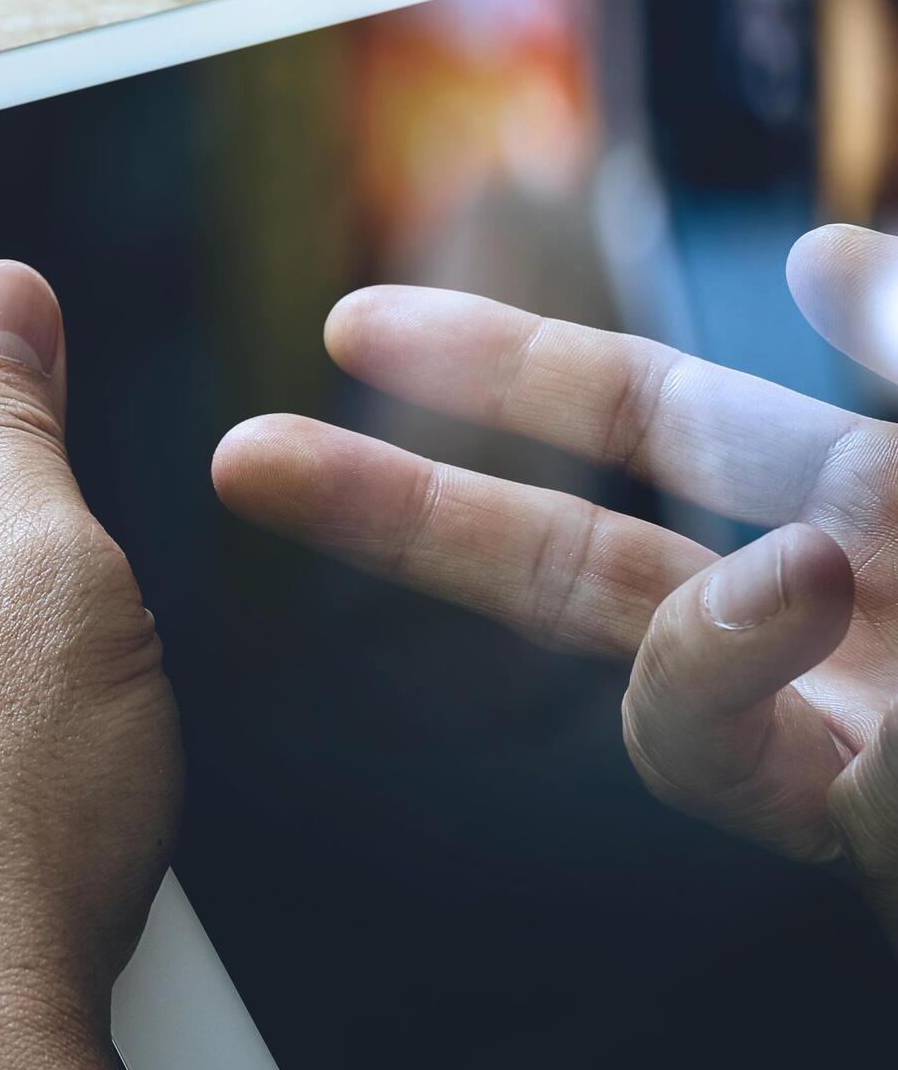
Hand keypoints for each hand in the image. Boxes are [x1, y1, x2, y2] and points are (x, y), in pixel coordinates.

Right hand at [213, 224, 897, 944]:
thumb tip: (811, 253)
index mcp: (879, 512)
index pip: (662, 423)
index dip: (509, 370)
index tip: (359, 329)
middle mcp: (831, 619)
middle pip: (576, 555)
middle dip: (402, 505)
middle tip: (246, 458)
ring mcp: (823, 726)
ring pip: (639, 661)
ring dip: (687, 620)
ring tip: (812, 580)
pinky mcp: (843, 828)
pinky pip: (712, 749)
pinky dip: (733, 673)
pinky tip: (817, 626)